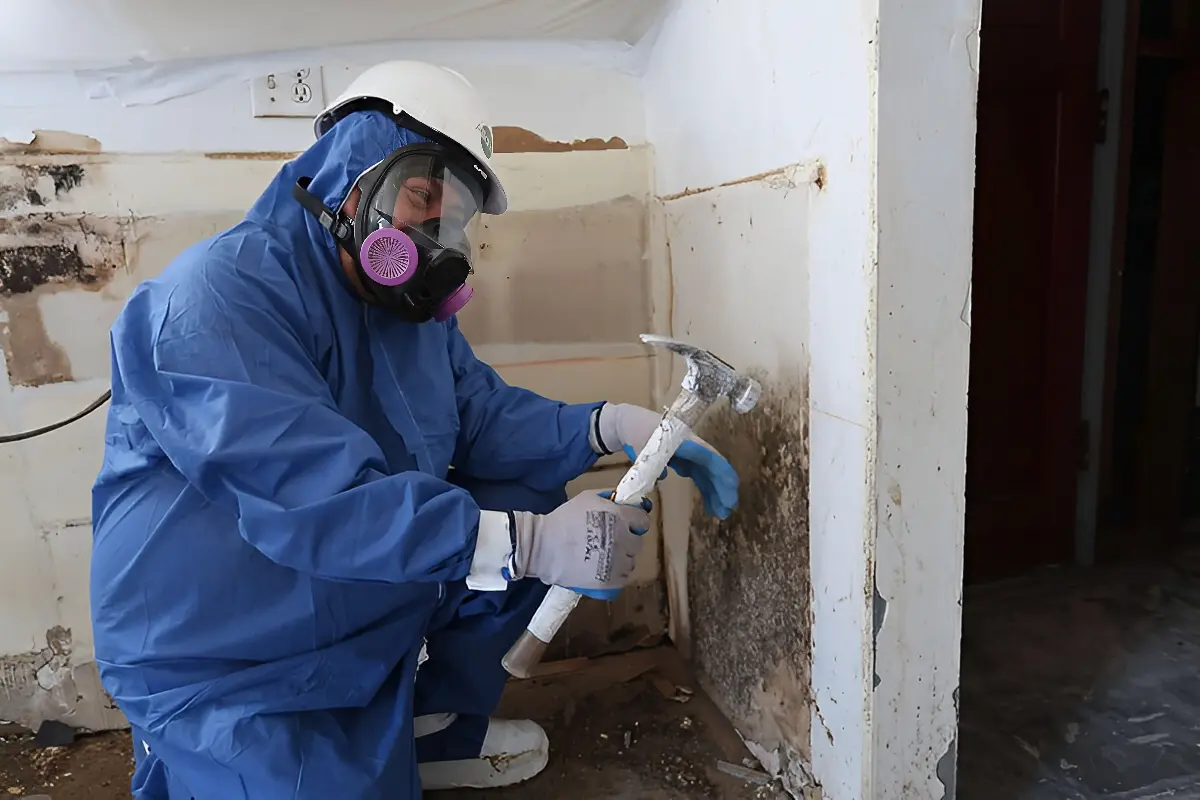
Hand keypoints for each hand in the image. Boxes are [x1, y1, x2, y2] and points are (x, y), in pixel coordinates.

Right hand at [510, 491, 651, 590]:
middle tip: (611, 541)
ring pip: (631, 562)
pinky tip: (603, 569)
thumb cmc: (563, 519)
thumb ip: (610, 498)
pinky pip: (623, 578)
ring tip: (604, 557)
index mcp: (620, 517)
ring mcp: (617, 562)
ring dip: (622, 559)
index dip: (635, 522)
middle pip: (637, 543)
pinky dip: (616, 575)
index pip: (643, 520)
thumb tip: (626, 501)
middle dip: (627, 541)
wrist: (543, 547)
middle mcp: (623, 539)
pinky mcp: (609, 581)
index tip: (627, 524)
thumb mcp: (587, 498)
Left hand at [596, 403, 738, 518]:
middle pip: (713, 468)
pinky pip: (700, 476)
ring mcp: (690, 453)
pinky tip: (709, 505)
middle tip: (725, 512)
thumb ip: (651, 460)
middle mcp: (693, 446)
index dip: (722, 478)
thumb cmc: (636, 433)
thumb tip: (664, 475)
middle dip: (722, 490)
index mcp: (685, 441)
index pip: (710, 459)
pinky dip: (705, 490)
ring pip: (708, 474)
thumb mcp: (640, 445)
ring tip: (719, 514)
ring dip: (715, 493)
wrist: (630, 423)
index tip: (728, 497)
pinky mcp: (685, 460)